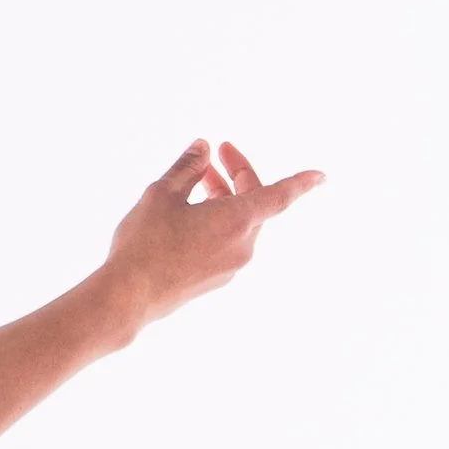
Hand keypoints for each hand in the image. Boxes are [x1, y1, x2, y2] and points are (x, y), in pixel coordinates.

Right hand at [102, 137, 322, 334]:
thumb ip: (188, 166)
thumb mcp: (163, 194)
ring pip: (238, 223)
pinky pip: (225, 243)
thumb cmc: (145, 244)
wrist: (127, 298)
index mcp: (238, 220)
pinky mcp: (215, 280)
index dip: (302, 181)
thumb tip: (202, 149)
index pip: (281, 194)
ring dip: (222, 199)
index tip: (322, 175)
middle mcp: (242, 245)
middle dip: (236, 176)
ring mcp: (230, 267)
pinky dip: (215, 223)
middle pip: (254, 202)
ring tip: (193, 184)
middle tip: (213, 157)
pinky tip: (188, 217)